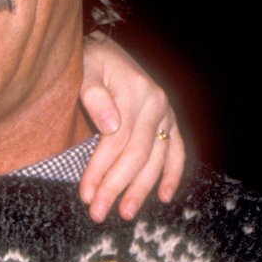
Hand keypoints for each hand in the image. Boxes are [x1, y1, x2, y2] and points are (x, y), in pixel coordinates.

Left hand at [78, 34, 185, 221]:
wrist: (104, 48)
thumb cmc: (88, 61)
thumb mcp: (84, 69)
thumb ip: (94, 94)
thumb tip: (111, 126)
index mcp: (135, 93)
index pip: (116, 142)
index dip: (101, 171)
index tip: (85, 195)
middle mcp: (156, 104)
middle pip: (137, 155)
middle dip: (117, 187)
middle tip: (98, 213)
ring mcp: (166, 114)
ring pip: (157, 159)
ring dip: (142, 189)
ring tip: (125, 213)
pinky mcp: (169, 120)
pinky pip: (177, 151)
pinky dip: (172, 175)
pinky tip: (164, 197)